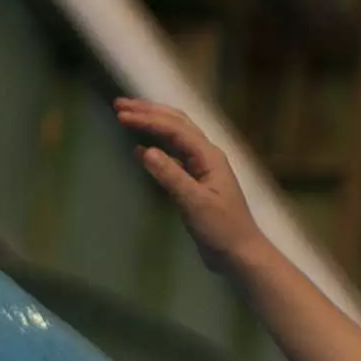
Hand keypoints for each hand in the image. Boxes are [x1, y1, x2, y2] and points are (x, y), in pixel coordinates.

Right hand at [114, 98, 263, 274]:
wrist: (241, 256)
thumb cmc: (222, 230)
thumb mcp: (195, 203)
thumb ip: (171, 176)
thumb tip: (144, 150)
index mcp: (209, 157)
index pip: (174, 128)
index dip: (147, 120)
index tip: (121, 116)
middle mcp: (207, 157)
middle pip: (176, 123)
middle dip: (148, 112)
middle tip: (119, 105)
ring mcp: (203, 169)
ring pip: (175, 137)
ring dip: (152, 125)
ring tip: (128, 117)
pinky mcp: (197, 184)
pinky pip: (174, 158)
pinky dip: (157, 150)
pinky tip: (140, 150)